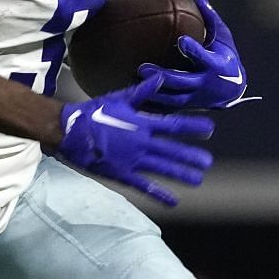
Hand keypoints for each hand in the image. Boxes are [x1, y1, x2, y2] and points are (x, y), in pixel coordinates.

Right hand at [54, 78, 214, 205]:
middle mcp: (141, 143)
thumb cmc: (93, 113)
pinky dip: (159, 194)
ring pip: (162, 168)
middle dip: (191, 156)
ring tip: (198, 179)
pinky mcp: (122, 174)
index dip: (192, 126)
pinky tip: (173, 201)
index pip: (172, 125)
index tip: (209, 128)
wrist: (70, 132)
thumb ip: (141, 92)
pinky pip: (144, 186)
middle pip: (172, 150)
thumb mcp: (118, 98)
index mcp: (141, 124)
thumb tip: (160, 77)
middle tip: (207, 161)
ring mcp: (133, 160)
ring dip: (181, 174)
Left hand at [133, 0, 247, 109]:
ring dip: (153, 91)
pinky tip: (135, 95)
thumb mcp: (224, 37)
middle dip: (163, 76)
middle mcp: (205, 83)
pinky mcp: (188, 105)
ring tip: (134, 82)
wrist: (233, 90)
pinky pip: (169, 107)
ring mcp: (196, 97)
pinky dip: (153, 103)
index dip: (193, 50)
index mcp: (215, 64)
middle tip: (142, 67)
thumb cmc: (226, 56)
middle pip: (182, 81)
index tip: (181, 40)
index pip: (203, 57)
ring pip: (172, 98)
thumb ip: (210, 18)